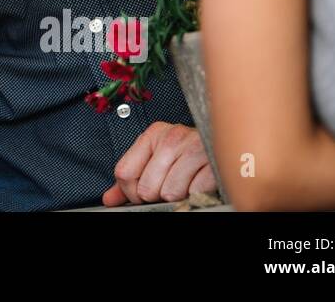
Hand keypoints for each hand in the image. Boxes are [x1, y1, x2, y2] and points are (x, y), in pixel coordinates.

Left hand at [103, 122, 218, 205]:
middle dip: (157, 195)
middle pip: (146, 187)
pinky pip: (194, 194)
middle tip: (170, 185)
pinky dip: (196, 195)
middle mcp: (172, 136)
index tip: (143, 193)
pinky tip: (199, 183)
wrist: (225, 143)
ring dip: (178, 196)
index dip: (131, 192)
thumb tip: (109, 199)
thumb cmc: (187, 154)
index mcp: (153, 134)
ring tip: (186, 183)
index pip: (124, 173)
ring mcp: (194, 148)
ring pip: (169, 193)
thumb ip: (132, 176)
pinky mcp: (214, 162)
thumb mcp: (155, 158)